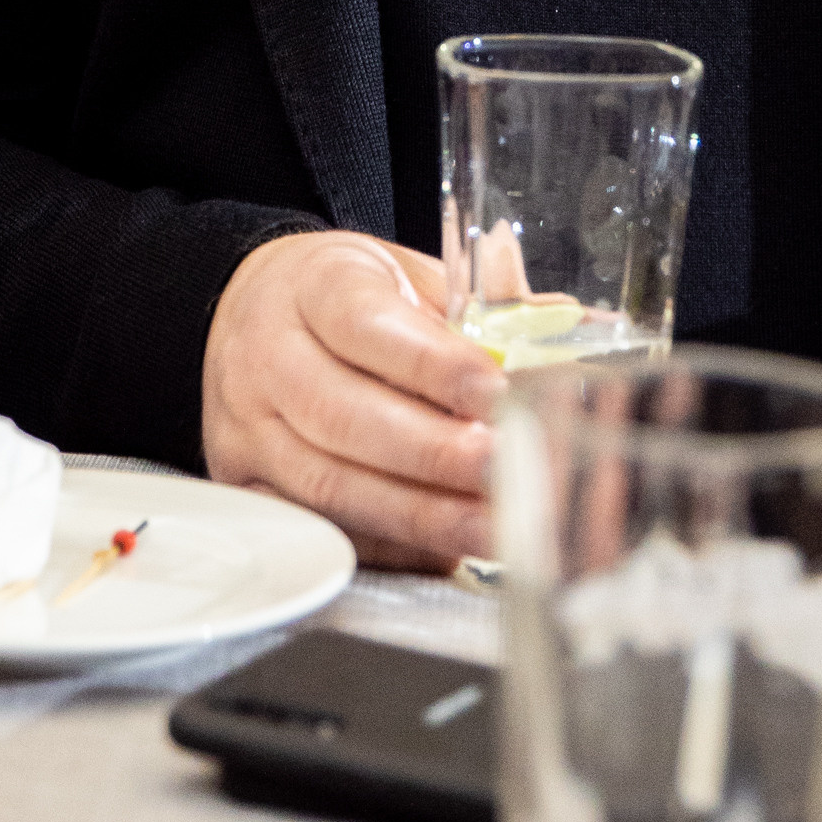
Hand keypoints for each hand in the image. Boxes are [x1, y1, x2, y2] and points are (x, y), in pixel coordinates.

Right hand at [202, 231, 502, 571]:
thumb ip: (486, 301)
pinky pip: (319, 528)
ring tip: (493, 527)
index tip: (499, 394)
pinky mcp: (245, 486)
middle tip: (504, 470)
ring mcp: (248, 428)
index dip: (436, 366)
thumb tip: (576, 326)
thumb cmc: (348, 296)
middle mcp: (267, 356)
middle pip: (344, 416)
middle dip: (434, 454)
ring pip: (330, 485)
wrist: (253, 311)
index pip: (368, 325)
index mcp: (313, 287)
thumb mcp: (407, 272)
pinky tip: (444, 548)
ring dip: (420, 516)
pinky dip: (387, 546)